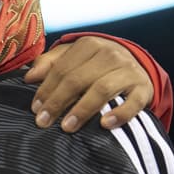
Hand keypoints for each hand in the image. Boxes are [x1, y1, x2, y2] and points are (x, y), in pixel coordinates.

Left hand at [24, 36, 152, 131]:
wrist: (135, 64)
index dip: (46, 89)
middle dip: (58, 102)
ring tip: (67, 127)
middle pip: (78, 79)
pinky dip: (120, 113)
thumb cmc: (94, 64)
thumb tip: (29, 77)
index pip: (62, 69)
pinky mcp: (144, 88)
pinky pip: (133, 102)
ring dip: (82, 110)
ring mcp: (129, 71)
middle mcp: (110, 54)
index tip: (35, 108)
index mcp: (88, 45)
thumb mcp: (71, 57)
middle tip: (44, 121)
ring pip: (102, 89)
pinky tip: (104, 124)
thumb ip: (49, 64)